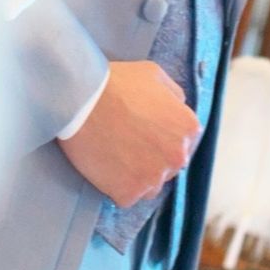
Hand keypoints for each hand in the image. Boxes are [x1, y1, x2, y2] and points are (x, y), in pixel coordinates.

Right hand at [58, 61, 200, 207]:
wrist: (82, 100)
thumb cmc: (117, 83)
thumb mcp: (154, 74)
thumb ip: (174, 95)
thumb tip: (177, 109)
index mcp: (187, 128)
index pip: (182, 141)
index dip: (161, 135)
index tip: (143, 130)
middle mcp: (178, 157)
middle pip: (168, 165)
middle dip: (151, 156)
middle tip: (126, 141)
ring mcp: (153, 179)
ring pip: (150, 184)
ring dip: (136, 174)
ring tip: (114, 154)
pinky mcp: (129, 194)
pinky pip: (127, 196)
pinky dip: (116, 185)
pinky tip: (105, 165)